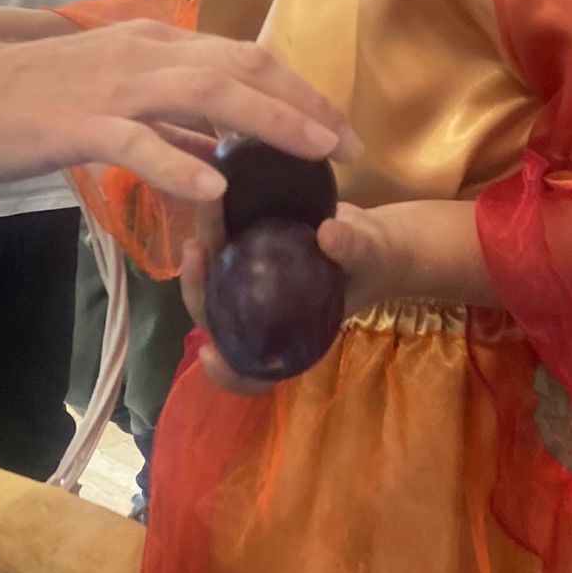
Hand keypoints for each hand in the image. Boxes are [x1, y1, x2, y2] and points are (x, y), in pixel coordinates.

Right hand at [0, 23, 359, 201]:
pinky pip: (137, 140)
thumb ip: (168, 125)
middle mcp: (144, 55)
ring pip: (206, 94)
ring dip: (269, 122)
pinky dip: (179, 161)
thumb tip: (221, 151)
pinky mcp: (77, 121)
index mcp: (153, 49)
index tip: (340, 128)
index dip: (299, 91)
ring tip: (316, 154)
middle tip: (352, 148)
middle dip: (305, 106)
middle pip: (243, 69)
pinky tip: (216, 186)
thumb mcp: (111, 107)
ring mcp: (112, 86)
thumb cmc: (23, 103)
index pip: (244, 60)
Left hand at [177, 201, 407, 397]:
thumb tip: (328, 234)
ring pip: (213, 284)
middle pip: (219, 321)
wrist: (374, 237)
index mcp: (289, 337)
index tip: (210, 352)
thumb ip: (353, 249)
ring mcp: (256, 288)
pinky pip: (225, 249)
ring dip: (201, 255)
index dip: (228, 371)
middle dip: (198, 292)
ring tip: (202, 217)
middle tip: (195, 254)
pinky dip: (216, 228)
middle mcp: (265, 317)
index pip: (255, 371)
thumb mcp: (372, 257)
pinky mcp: (253, 257)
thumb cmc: (376, 261)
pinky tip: (213, 200)